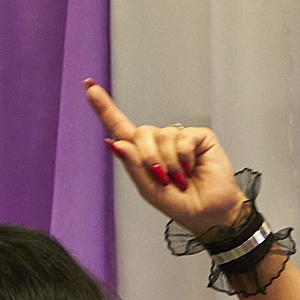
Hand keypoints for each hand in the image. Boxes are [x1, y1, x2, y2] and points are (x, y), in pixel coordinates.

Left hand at [84, 80, 246, 235]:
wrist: (209, 213)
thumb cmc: (180, 204)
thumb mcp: (149, 190)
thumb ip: (132, 166)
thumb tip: (116, 142)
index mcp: (142, 155)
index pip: (120, 127)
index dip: (104, 107)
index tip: (89, 86)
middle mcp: (159, 142)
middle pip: (141, 133)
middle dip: (149, 158)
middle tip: (163, 179)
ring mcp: (179, 137)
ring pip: (163, 136)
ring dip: (170, 163)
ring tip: (181, 178)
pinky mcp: (199, 136)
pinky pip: (183, 138)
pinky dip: (185, 158)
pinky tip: (192, 168)